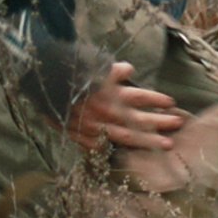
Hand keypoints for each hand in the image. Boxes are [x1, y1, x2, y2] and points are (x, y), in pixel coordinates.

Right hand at [66, 63, 185, 150]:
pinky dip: (114, 148)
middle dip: (161, 121)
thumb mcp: (89, 65)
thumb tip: (129, 69)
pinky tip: (126, 152)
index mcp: (110, 92)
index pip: (140, 96)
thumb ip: (111, 70)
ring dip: (148, 140)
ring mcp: (95, 126)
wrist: (39, 85)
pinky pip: (101, 146)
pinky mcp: (81, 136)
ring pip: (127, 136)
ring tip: (166, 144)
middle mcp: (106, 111)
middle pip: (140, 119)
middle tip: (178, 123)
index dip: (157, 99)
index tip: (171, 102)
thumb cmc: (66, 73)